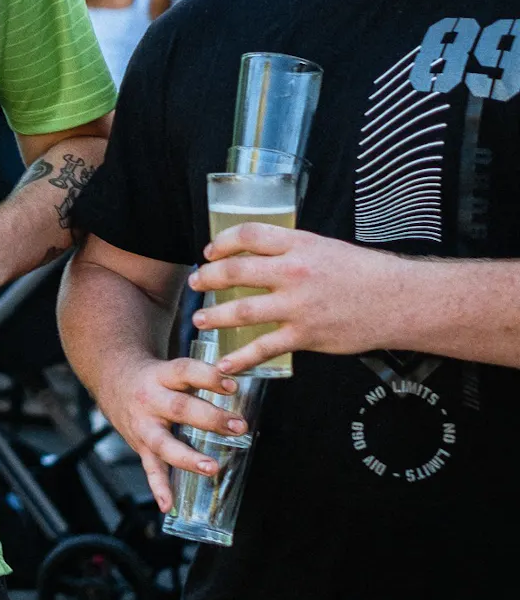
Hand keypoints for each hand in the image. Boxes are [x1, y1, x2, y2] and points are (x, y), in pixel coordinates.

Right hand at [92, 354, 246, 511]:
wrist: (113, 381)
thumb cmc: (154, 378)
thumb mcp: (171, 370)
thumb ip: (201, 377)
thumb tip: (244, 381)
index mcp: (161, 376)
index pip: (185, 371)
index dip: (208, 377)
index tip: (232, 385)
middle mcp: (150, 400)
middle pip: (179, 408)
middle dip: (209, 418)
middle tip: (238, 427)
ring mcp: (143, 426)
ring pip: (163, 443)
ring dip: (188, 457)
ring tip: (211, 467)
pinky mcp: (139, 446)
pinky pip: (150, 468)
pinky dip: (159, 487)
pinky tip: (168, 504)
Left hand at [191, 223, 412, 375]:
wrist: (402, 301)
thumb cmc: (367, 274)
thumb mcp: (327, 249)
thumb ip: (294, 251)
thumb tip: (262, 254)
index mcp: (300, 245)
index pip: (249, 235)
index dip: (223, 241)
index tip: (210, 251)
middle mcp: (295, 273)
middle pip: (236, 271)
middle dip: (209, 277)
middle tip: (197, 283)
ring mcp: (298, 306)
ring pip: (242, 310)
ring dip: (215, 316)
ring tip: (200, 320)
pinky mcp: (306, 335)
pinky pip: (264, 348)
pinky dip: (240, 358)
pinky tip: (225, 364)